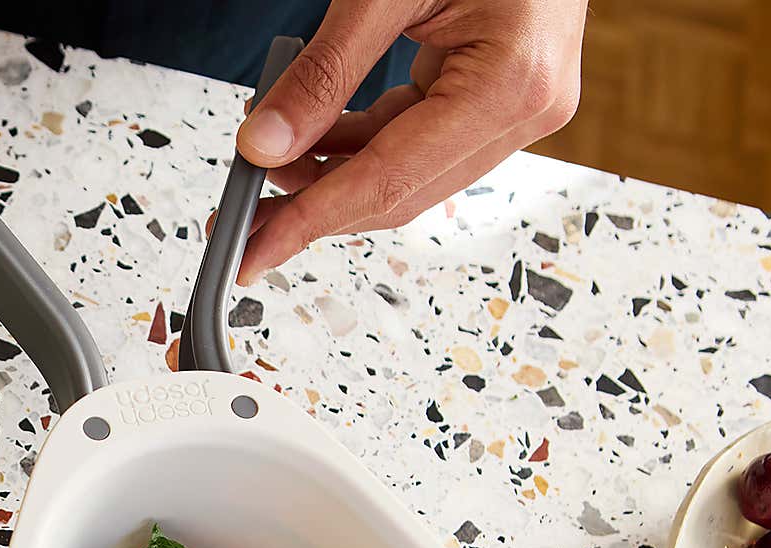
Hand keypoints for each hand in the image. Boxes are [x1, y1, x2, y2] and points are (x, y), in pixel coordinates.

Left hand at [235, 0, 586, 281]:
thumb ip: (323, 70)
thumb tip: (264, 143)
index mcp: (511, 83)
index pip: (389, 180)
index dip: (311, 221)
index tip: (253, 254)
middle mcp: (526, 106)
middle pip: (399, 193)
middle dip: (313, 206)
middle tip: (244, 219)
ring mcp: (517, 104)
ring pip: (404, 174)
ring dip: (329, 176)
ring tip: (265, 161)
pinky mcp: (498, 94)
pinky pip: (415, 140)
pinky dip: (356, 145)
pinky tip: (306, 141)